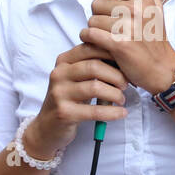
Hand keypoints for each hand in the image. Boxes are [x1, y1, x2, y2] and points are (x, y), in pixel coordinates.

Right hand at [27, 43, 128, 157]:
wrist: (47, 127)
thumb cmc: (69, 99)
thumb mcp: (76, 78)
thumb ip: (92, 65)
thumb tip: (122, 57)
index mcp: (63, 61)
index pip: (91, 48)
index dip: (112, 55)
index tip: (126, 65)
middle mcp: (59, 74)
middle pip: (94, 66)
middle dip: (116, 75)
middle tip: (126, 84)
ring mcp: (59, 93)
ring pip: (95, 87)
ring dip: (115, 94)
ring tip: (122, 99)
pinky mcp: (64, 113)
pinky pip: (95, 111)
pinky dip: (113, 112)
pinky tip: (122, 113)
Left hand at [83, 0, 174, 96]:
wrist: (161, 69)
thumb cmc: (155, 38)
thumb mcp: (156, 7)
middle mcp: (137, 9)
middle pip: (97, 2)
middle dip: (98, 14)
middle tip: (110, 25)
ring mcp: (128, 27)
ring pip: (92, 19)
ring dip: (95, 29)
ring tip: (108, 36)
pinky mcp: (119, 44)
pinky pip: (90, 33)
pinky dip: (89, 38)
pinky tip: (99, 42)